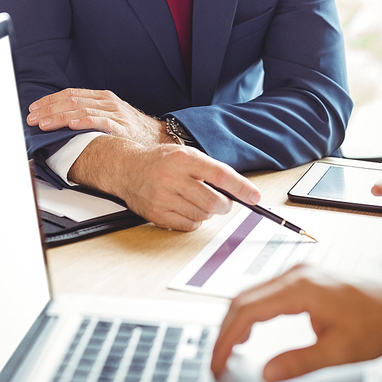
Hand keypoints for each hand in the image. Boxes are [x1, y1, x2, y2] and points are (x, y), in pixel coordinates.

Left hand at [26, 88, 166, 144]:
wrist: (158, 136)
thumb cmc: (130, 128)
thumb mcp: (110, 114)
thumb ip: (90, 113)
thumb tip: (61, 120)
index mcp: (101, 97)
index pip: (70, 93)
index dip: (49, 100)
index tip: (33, 109)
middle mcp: (106, 101)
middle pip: (72, 100)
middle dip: (48, 109)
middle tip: (32, 118)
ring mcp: (114, 112)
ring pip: (81, 110)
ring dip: (59, 117)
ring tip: (44, 124)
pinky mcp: (121, 126)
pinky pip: (100, 121)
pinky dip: (84, 121)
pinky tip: (72, 125)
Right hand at [67, 135, 261, 230]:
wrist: (126, 168)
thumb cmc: (160, 161)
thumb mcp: (185, 155)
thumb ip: (209, 170)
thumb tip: (238, 190)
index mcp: (184, 159)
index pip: (220, 174)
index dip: (241, 187)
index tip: (255, 197)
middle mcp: (173, 177)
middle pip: (213, 201)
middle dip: (224, 205)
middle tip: (223, 202)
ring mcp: (163, 197)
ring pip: (202, 215)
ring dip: (207, 212)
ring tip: (197, 200)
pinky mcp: (156, 214)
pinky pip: (188, 225)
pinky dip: (193, 220)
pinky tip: (185, 208)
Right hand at [211, 263, 381, 381]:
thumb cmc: (376, 322)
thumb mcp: (340, 351)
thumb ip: (300, 362)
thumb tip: (268, 372)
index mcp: (300, 288)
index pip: (248, 310)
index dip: (228, 337)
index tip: (218, 360)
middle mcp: (295, 274)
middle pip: (244, 298)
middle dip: (226, 329)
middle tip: (218, 358)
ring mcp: (298, 274)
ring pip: (252, 293)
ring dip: (236, 319)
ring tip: (229, 347)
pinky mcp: (302, 278)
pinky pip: (265, 291)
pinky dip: (250, 311)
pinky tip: (249, 327)